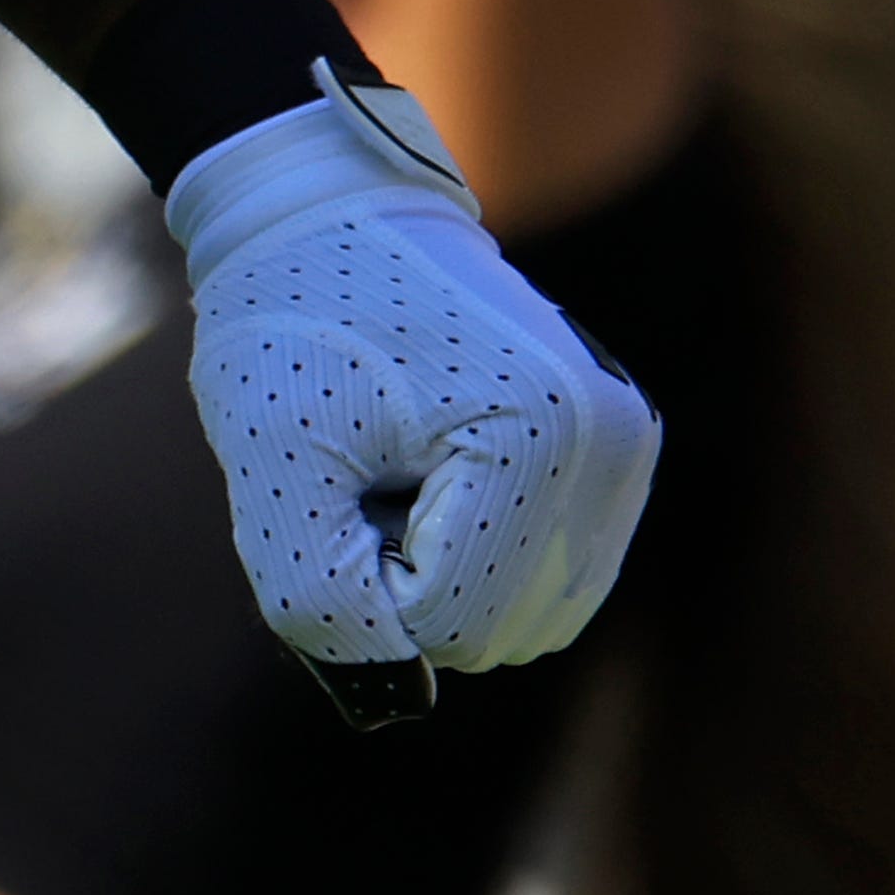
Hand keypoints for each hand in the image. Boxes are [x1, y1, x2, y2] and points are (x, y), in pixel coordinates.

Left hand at [170, 67, 658, 716]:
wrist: (322, 209)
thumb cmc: (288, 317)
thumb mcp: (270, 454)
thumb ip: (314, 589)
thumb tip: (394, 686)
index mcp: (545, 437)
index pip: (451, 621)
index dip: (362, 576)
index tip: (329, 480)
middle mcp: (613, 450)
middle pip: (499, 630)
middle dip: (404, 576)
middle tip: (354, 470)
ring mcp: (624, 454)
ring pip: (524, 614)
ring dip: (436, 565)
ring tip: (389, 462)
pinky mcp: (610, 456)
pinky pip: (540, 574)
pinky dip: (469, 546)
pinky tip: (423, 463)